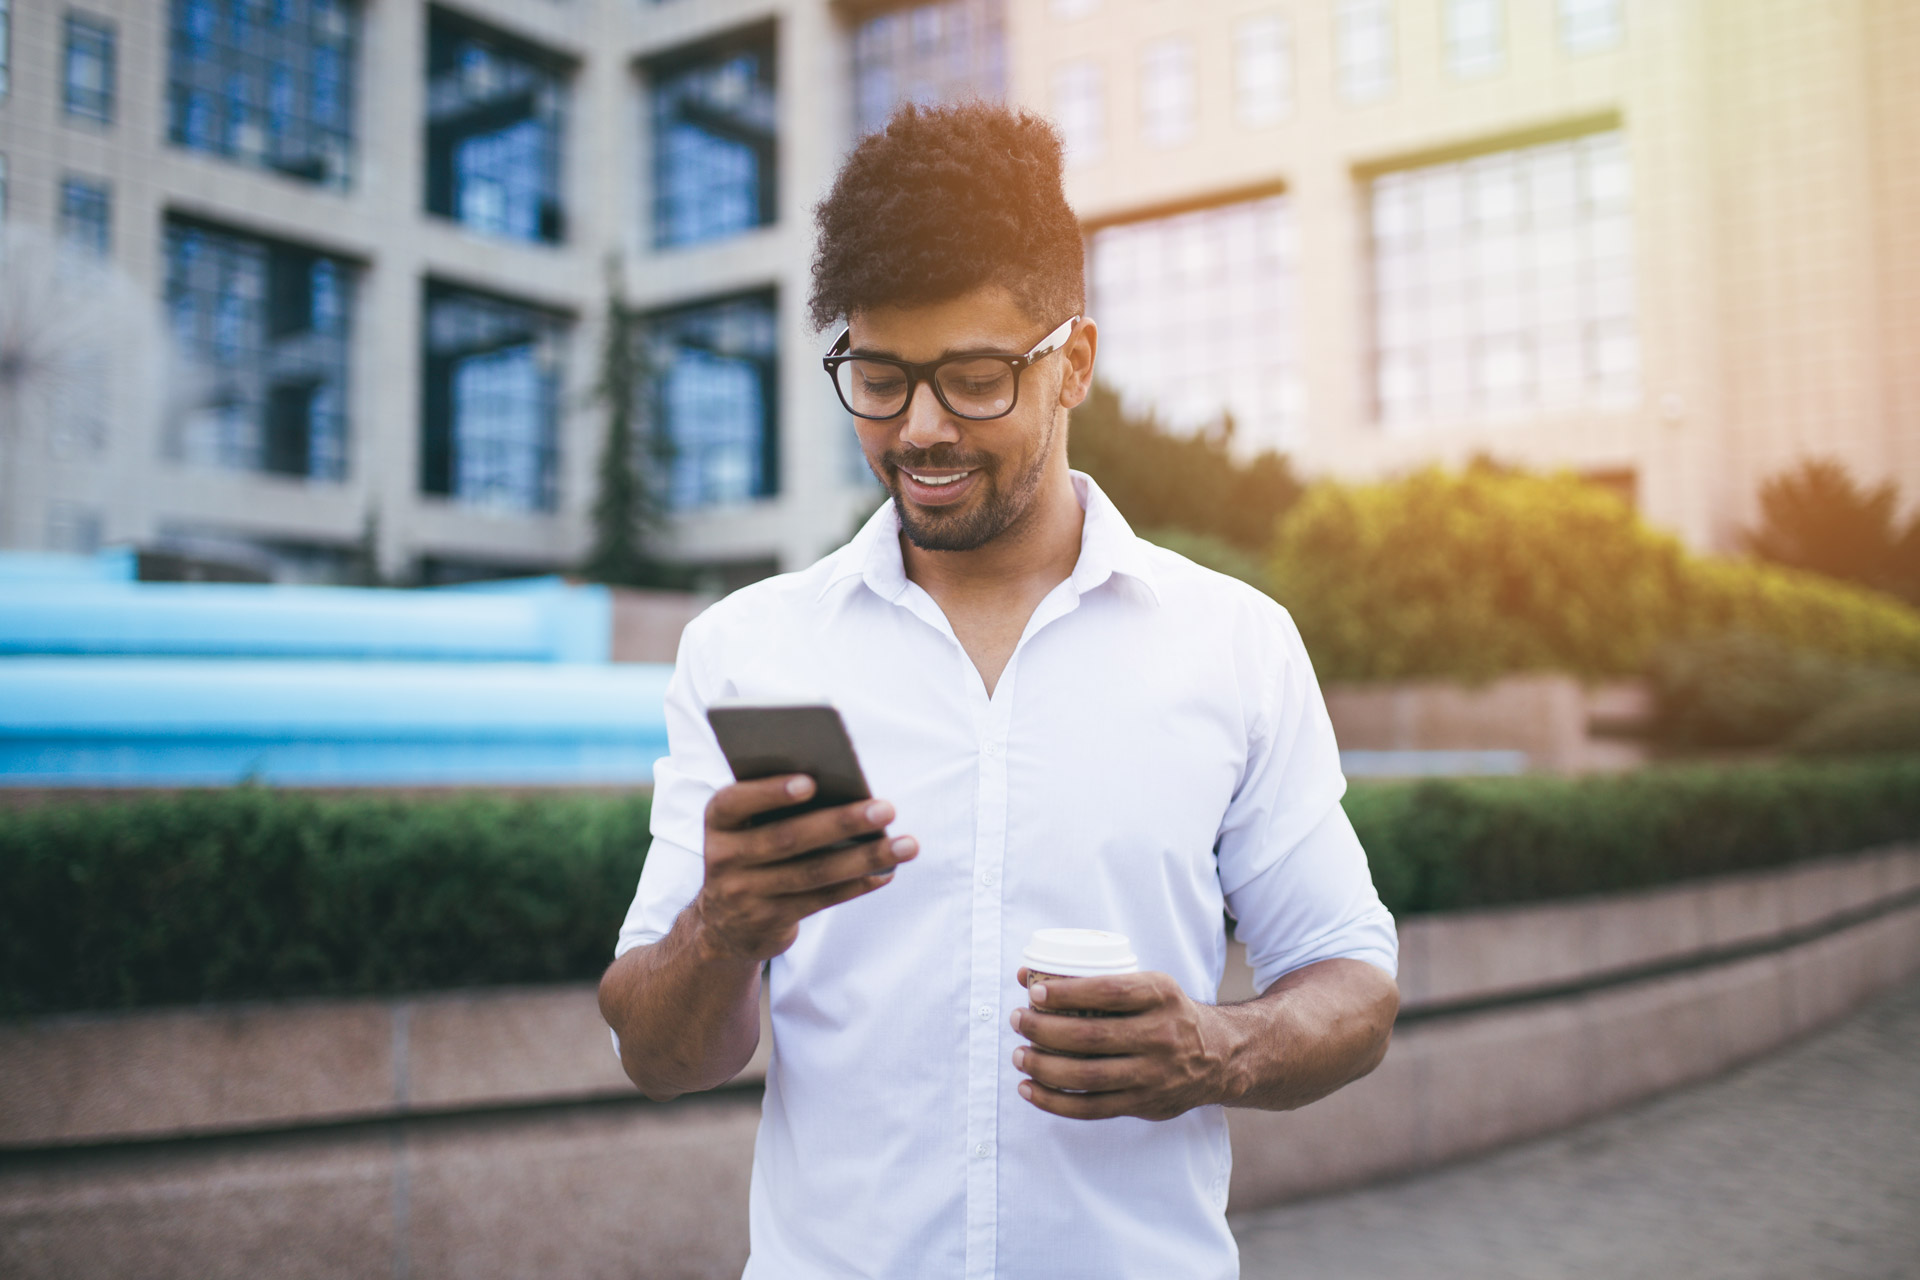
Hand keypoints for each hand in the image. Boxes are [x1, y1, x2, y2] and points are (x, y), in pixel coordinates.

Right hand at [695, 776, 916, 963]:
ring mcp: (744, 894)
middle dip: (841, 822)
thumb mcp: (748, 826)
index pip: (735, 801)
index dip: (771, 792)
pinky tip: (887, 872)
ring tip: (906, 844)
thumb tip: (845, 789)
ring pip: (812, 873)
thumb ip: (778, 805)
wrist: (723, 924)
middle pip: (788, 838)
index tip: (811, 781)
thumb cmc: (752, 850)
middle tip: (886, 809)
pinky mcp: (769, 921)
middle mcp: (724, 858)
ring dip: (864, 858)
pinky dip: (857, 885)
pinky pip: (820, 900)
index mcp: (718, 821)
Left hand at [1009, 968, 1236, 1120]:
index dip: (1067, 993)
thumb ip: (1096, 982)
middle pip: (1090, 1036)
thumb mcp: (1149, 986)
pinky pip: (1091, 1108)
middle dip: (1044, 1029)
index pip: (1108, 992)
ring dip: (1044, 1067)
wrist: (1219, 1056)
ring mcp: (1154, 1074)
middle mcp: (1161, 1035)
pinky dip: (1054, 1101)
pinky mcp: (1144, 1104)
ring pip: (1087, 1076)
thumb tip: (1025, 975)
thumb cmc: (1167, 1013)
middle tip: (1018, 1021)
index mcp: (1162, 995)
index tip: (1034, 992)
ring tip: (1019, 1055)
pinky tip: (1029, 1089)